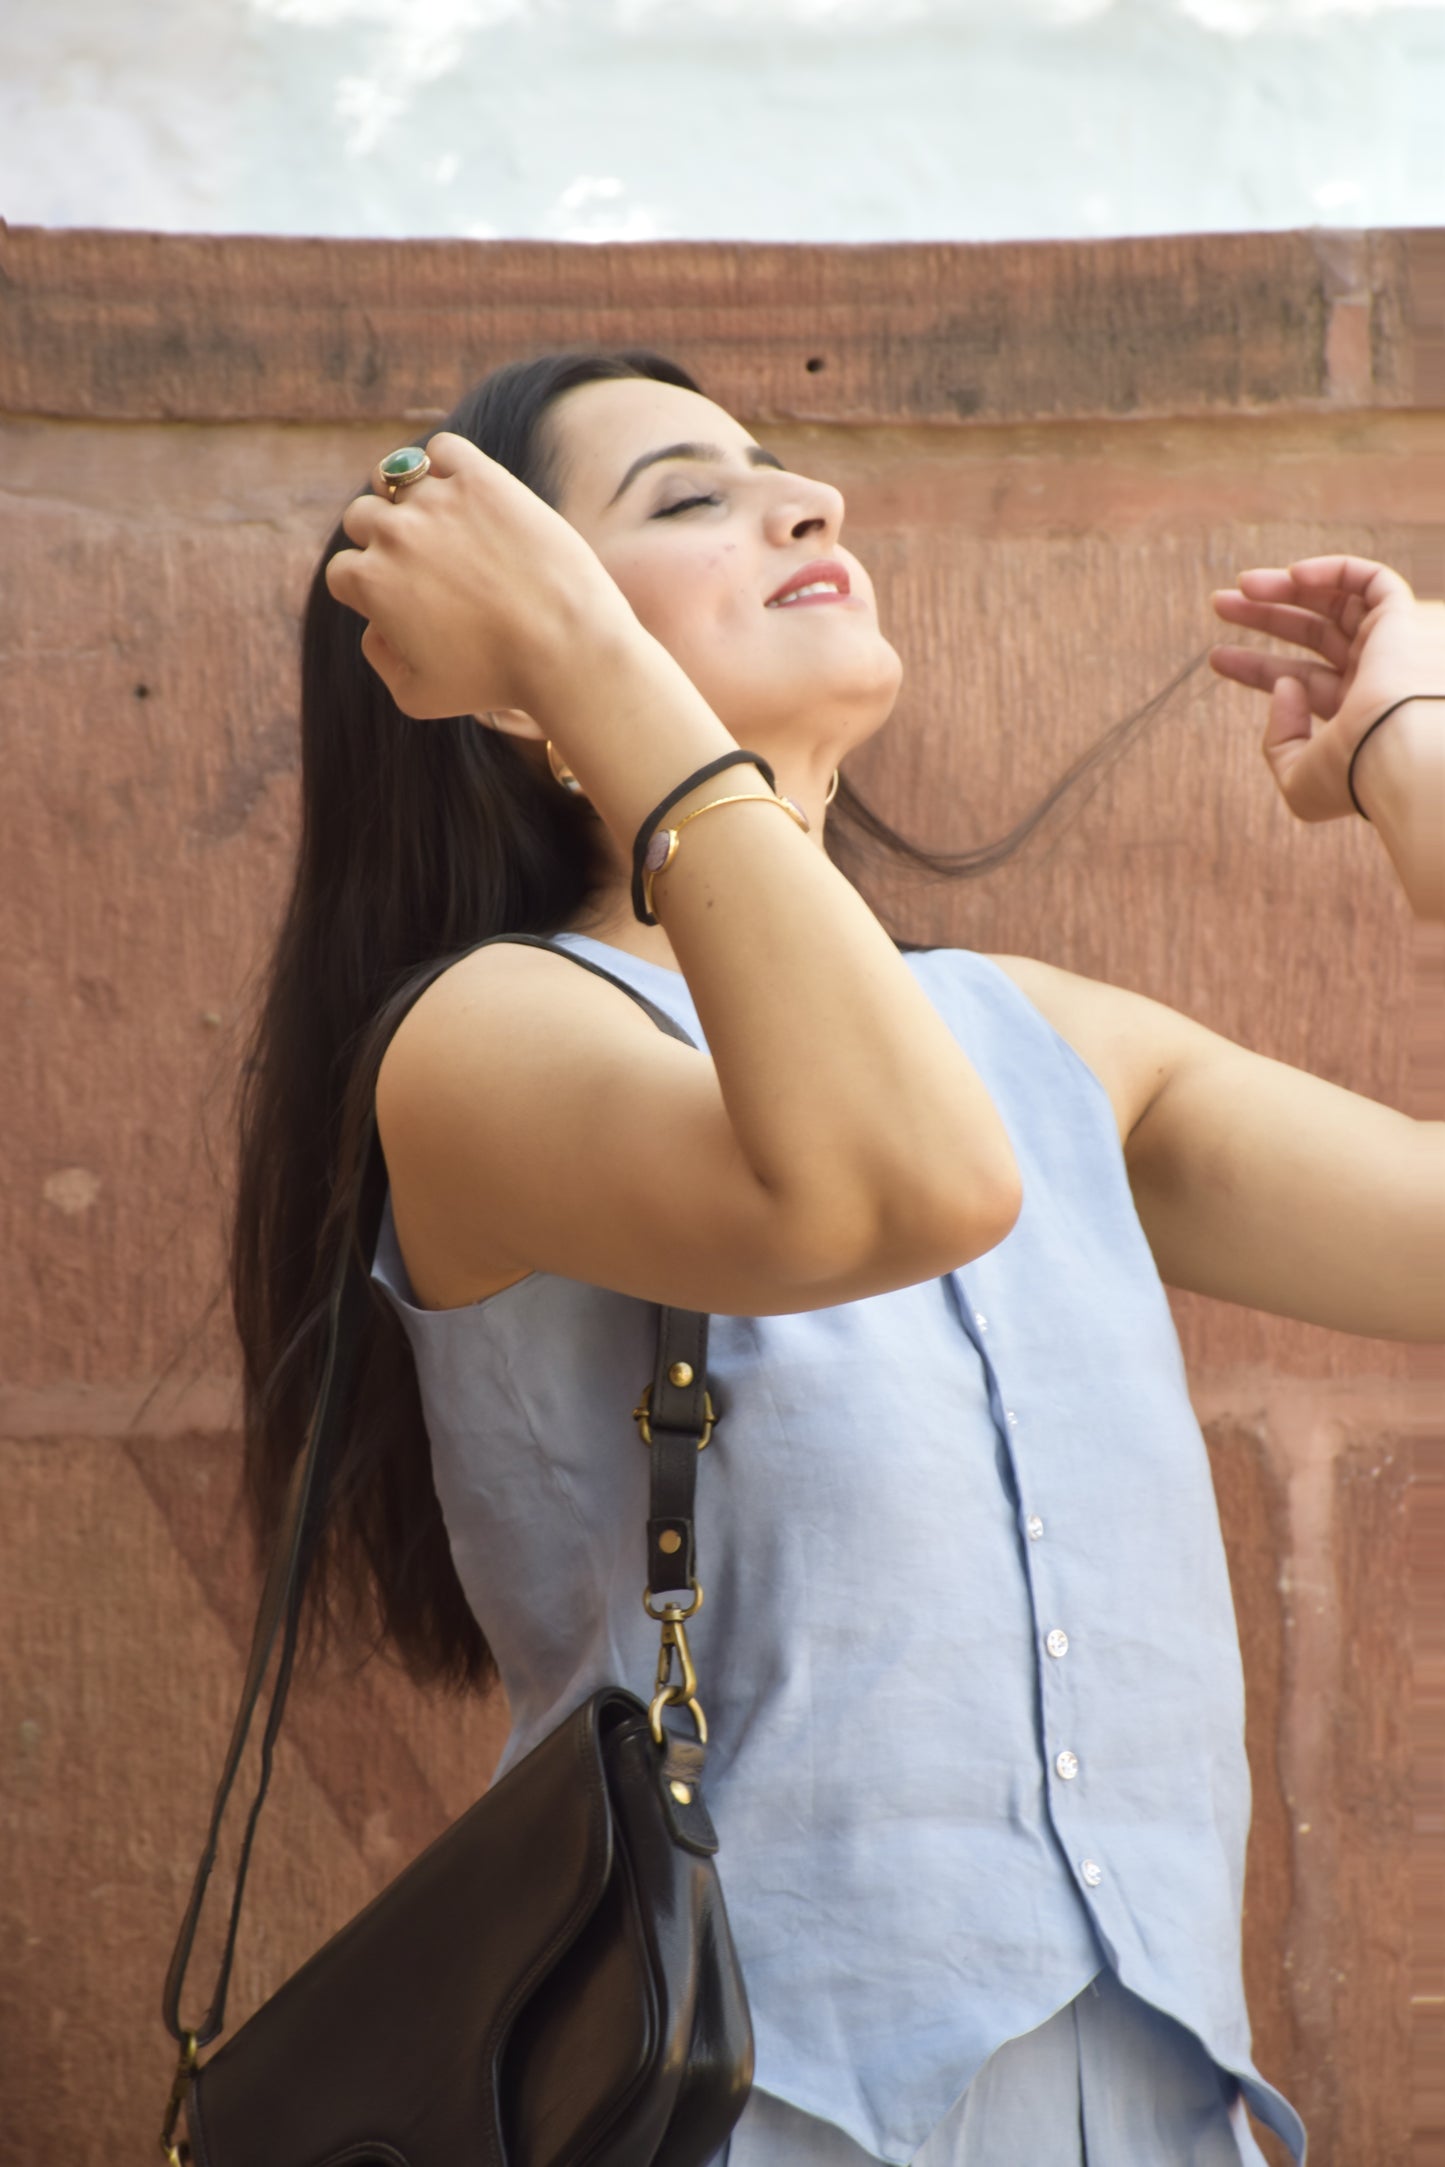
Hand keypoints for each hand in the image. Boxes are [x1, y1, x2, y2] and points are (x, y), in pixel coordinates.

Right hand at [325, 432, 631, 719]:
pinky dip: (443, 464)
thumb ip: (380, 659)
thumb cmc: (495, 681)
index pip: (344, 572)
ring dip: (407, 499)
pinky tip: (463, 490)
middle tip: (420, 563)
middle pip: (363, 519)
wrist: (567, 646)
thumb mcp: (418, 696)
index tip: (395, 599)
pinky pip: (442, 450)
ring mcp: (437, 499)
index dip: (366, 589)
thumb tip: (373, 624)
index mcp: (370, 581)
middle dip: (381, 542)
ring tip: (436, 520)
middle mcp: (394, 532)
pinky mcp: (482, 478)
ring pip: (396, 479)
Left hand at [1209, 554, 1444, 821]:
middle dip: (1265, 616)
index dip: (1256, 667)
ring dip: (1287, 589)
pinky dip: (1334, 571)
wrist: (1401, 755)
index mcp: (1355, 717)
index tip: (1216, 656)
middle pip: (1314, 635)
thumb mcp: (1298, 779)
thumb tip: (1283, 686)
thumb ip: (1280, 741)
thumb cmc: (1352, 775)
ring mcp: (1389, 649)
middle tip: (1220, 604)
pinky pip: (1373, 581)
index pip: (1301, 681)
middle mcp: (1375, 679)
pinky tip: (1292, 575)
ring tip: (1240, 586)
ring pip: (1336, 603)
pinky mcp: (1402, 620)